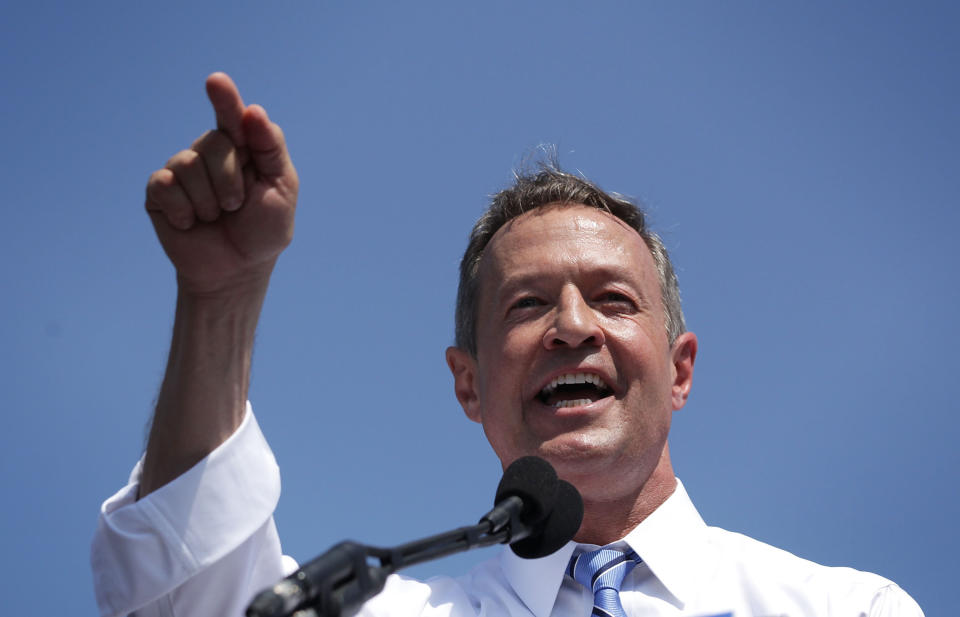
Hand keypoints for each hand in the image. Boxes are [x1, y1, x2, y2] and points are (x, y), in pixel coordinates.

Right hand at [145, 72, 298, 295]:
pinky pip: (165, 185)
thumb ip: (271, 150)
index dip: (224, 98)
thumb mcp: (282, 190)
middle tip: (236, 206)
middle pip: (214, 141)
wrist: (235, 271)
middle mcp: (209, 152)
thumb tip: (253, 111)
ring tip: (216, 217)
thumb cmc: (263, 231)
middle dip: (230, 180)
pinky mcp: (159, 192)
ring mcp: (181, 170)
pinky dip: (184, 210)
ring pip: (188, 163)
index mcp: (242, 147)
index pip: (233, 115)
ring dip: (210, 200)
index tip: (216, 81)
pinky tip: (191, 223)